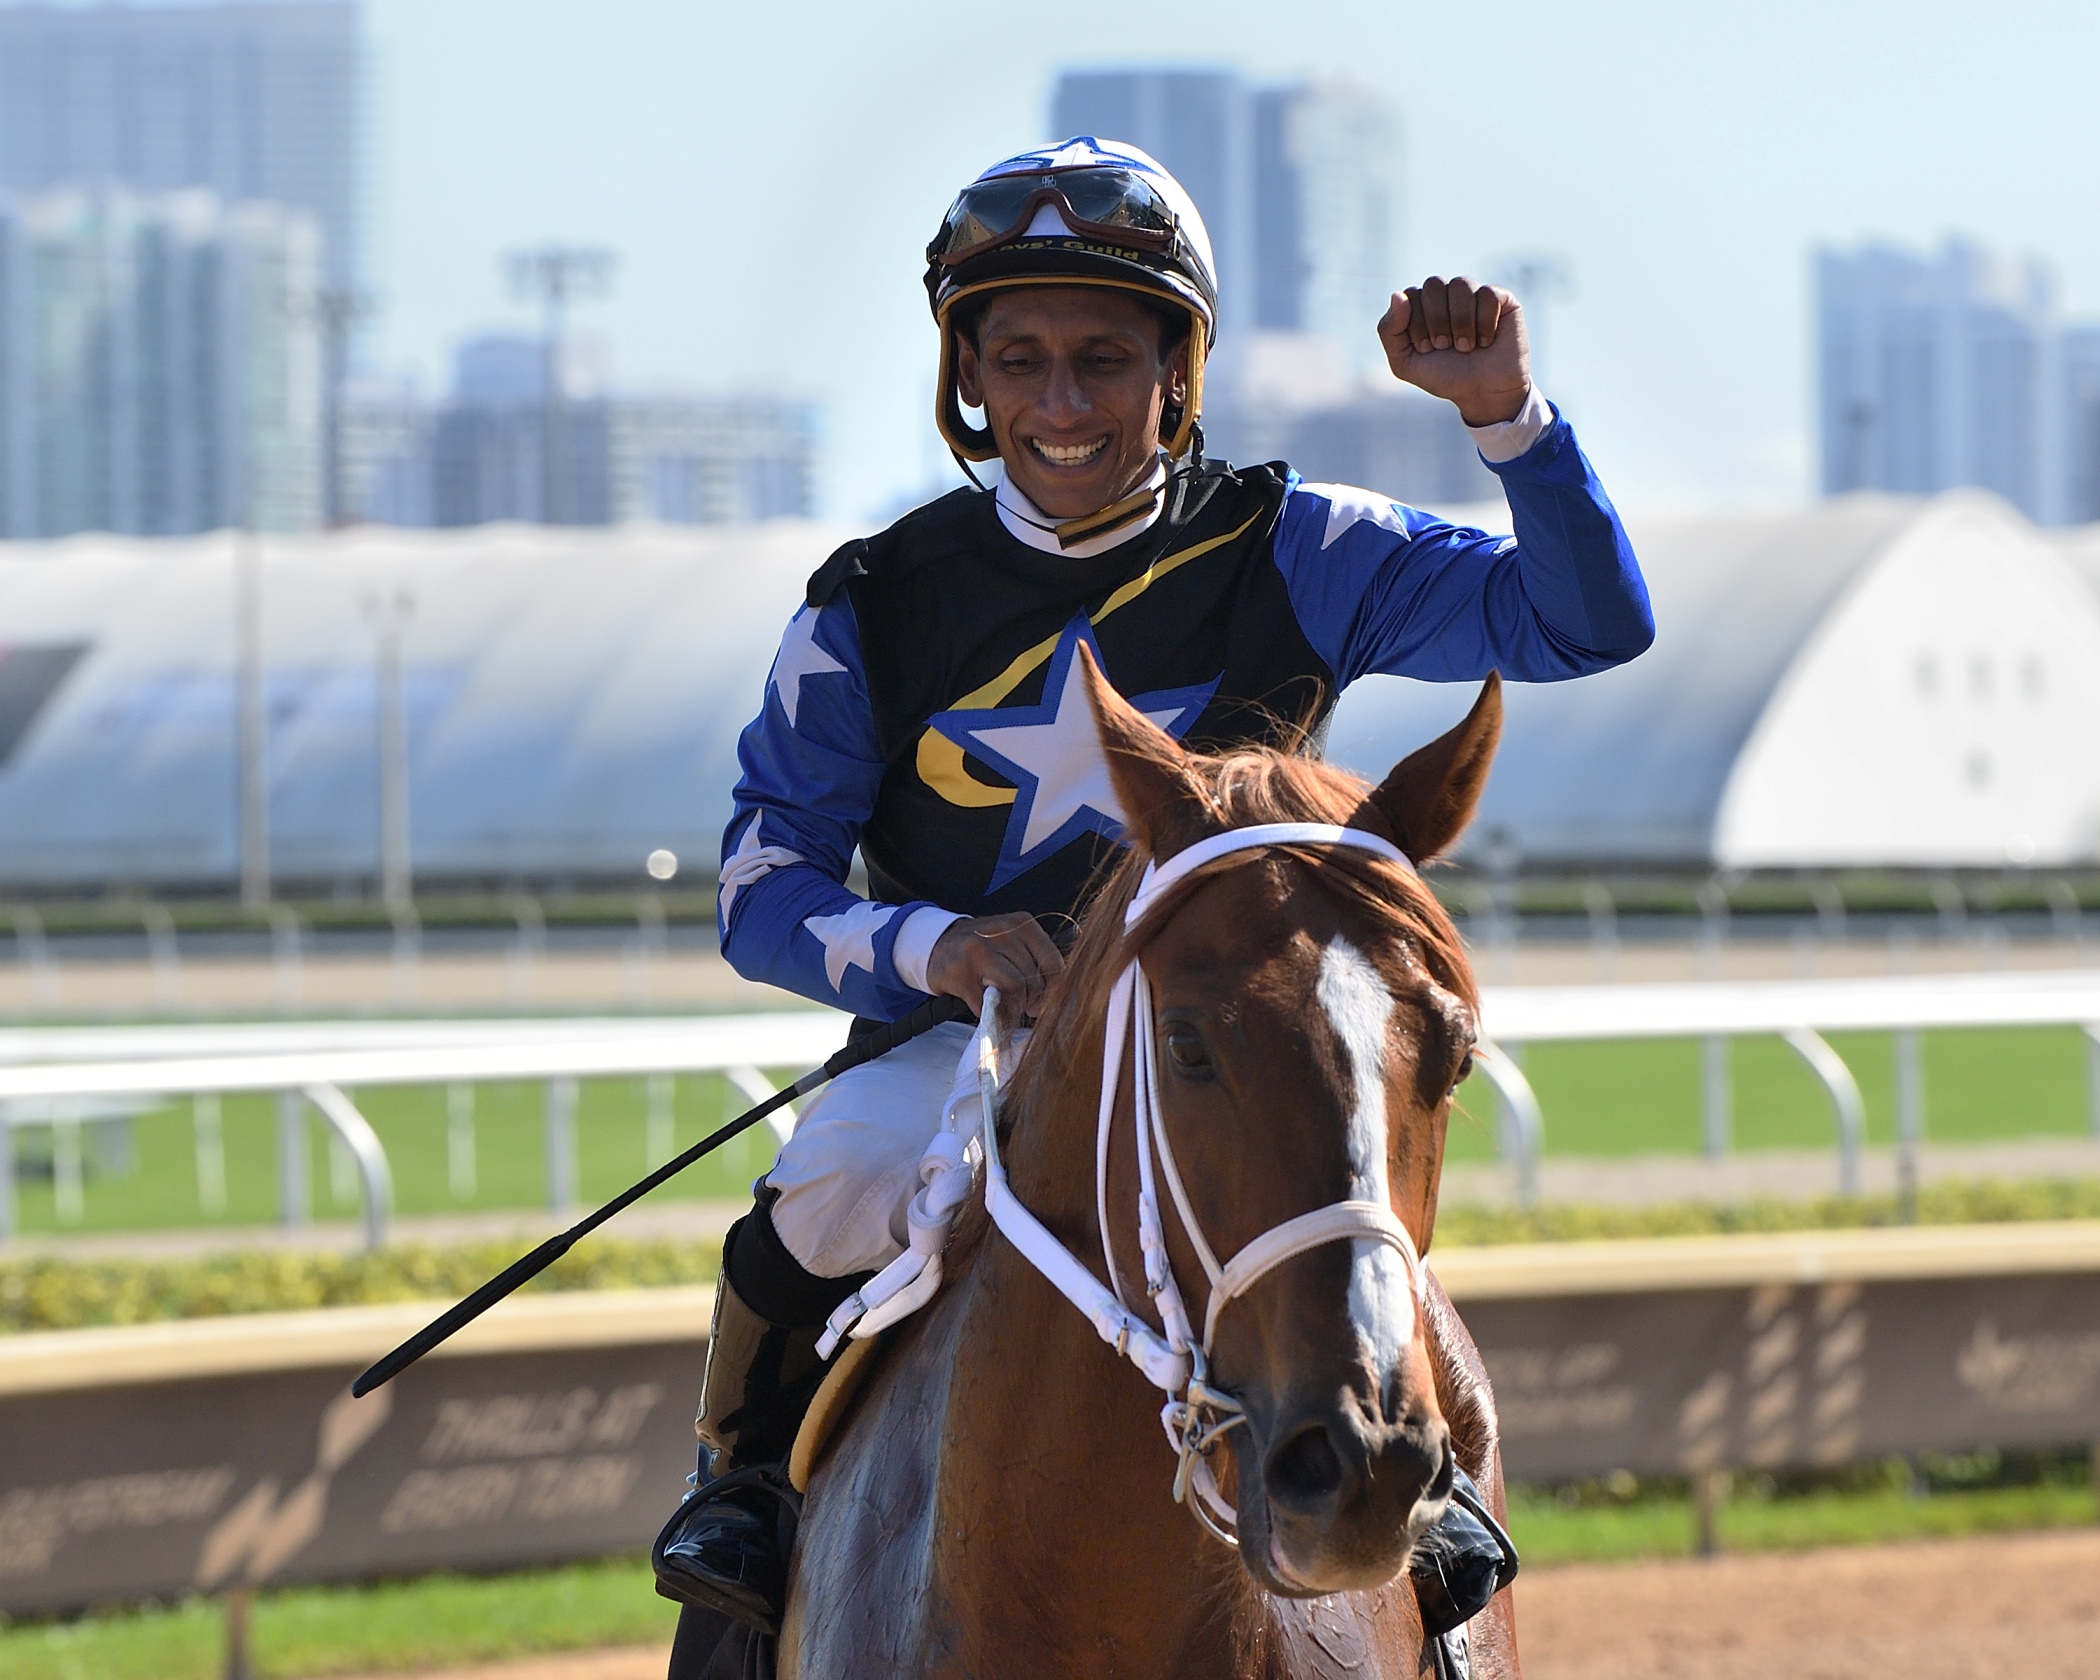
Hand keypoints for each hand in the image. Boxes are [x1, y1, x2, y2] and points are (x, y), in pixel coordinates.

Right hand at [925, 911, 1064, 1018]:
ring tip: (1003, 1004)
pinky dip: (989, 1011)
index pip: (1052, 961)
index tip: (1042, 1000)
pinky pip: (986, 1003)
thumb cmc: (983, 947)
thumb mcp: (1013, 942)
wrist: (937, 943)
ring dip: (1011, 1006)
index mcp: (1021, 923)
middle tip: (1020, 1004)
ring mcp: (978, 952)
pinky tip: (984, 1003)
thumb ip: (1035, 961)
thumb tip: (1051, 998)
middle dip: (1029, 1000)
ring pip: (1014, 988)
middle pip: (1032, 979)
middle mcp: (1000, 933)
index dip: (1051, 988)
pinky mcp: (959, 973)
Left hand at [1377, 277, 1530, 427]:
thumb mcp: (1404, 362)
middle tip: (1445, 346)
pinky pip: (1488, 294)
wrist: (1482, 393)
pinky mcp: (1502, 299)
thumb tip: (1398, 294)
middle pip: (1434, 284)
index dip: (1417, 324)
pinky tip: (1486, 341)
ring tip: (1466, 347)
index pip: (1411, 295)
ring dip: (1461, 323)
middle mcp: (1447, 294)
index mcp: (1422, 305)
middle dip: (1437, 321)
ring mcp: (1475, 294)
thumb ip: (1389, 330)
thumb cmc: (1443, 376)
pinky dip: (1485, 323)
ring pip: (1461, 284)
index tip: (1427, 349)